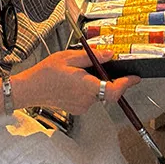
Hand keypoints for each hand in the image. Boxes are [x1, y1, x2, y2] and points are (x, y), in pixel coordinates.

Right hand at [14, 48, 139, 115]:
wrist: (29, 89)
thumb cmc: (45, 73)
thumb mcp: (68, 57)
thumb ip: (92, 57)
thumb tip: (109, 54)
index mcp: (86, 86)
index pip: (114, 90)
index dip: (127, 84)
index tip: (134, 77)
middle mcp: (86, 100)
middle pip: (107, 90)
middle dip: (106, 78)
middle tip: (97, 66)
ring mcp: (81, 106)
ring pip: (97, 93)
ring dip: (94, 82)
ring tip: (77, 72)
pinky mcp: (77, 109)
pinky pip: (89, 98)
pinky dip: (87, 89)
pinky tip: (73, 81)